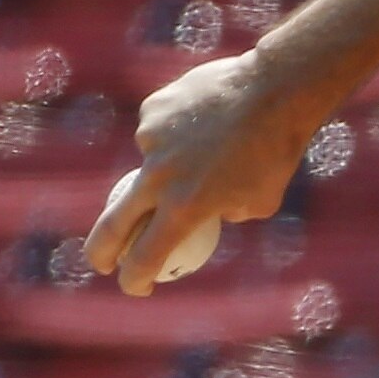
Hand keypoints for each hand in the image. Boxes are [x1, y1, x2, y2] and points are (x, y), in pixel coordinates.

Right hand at [83, 49, 322, 297]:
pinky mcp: (151, 111)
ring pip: (151, 166)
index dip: (135, 278)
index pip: (147, 256)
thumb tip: (206, 215)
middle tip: (102, 261)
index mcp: (186, 208)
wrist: (273, 91)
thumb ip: (225, 213)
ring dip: (174, 164)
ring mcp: (151, 141)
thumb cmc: (277, 153)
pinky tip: (206, 118)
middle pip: (114, 225)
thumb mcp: (259, 201)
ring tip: (215, 143)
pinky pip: (159, 131)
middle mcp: (160, 177)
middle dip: (101, 251)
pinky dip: (176, 131)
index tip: (135, 286)